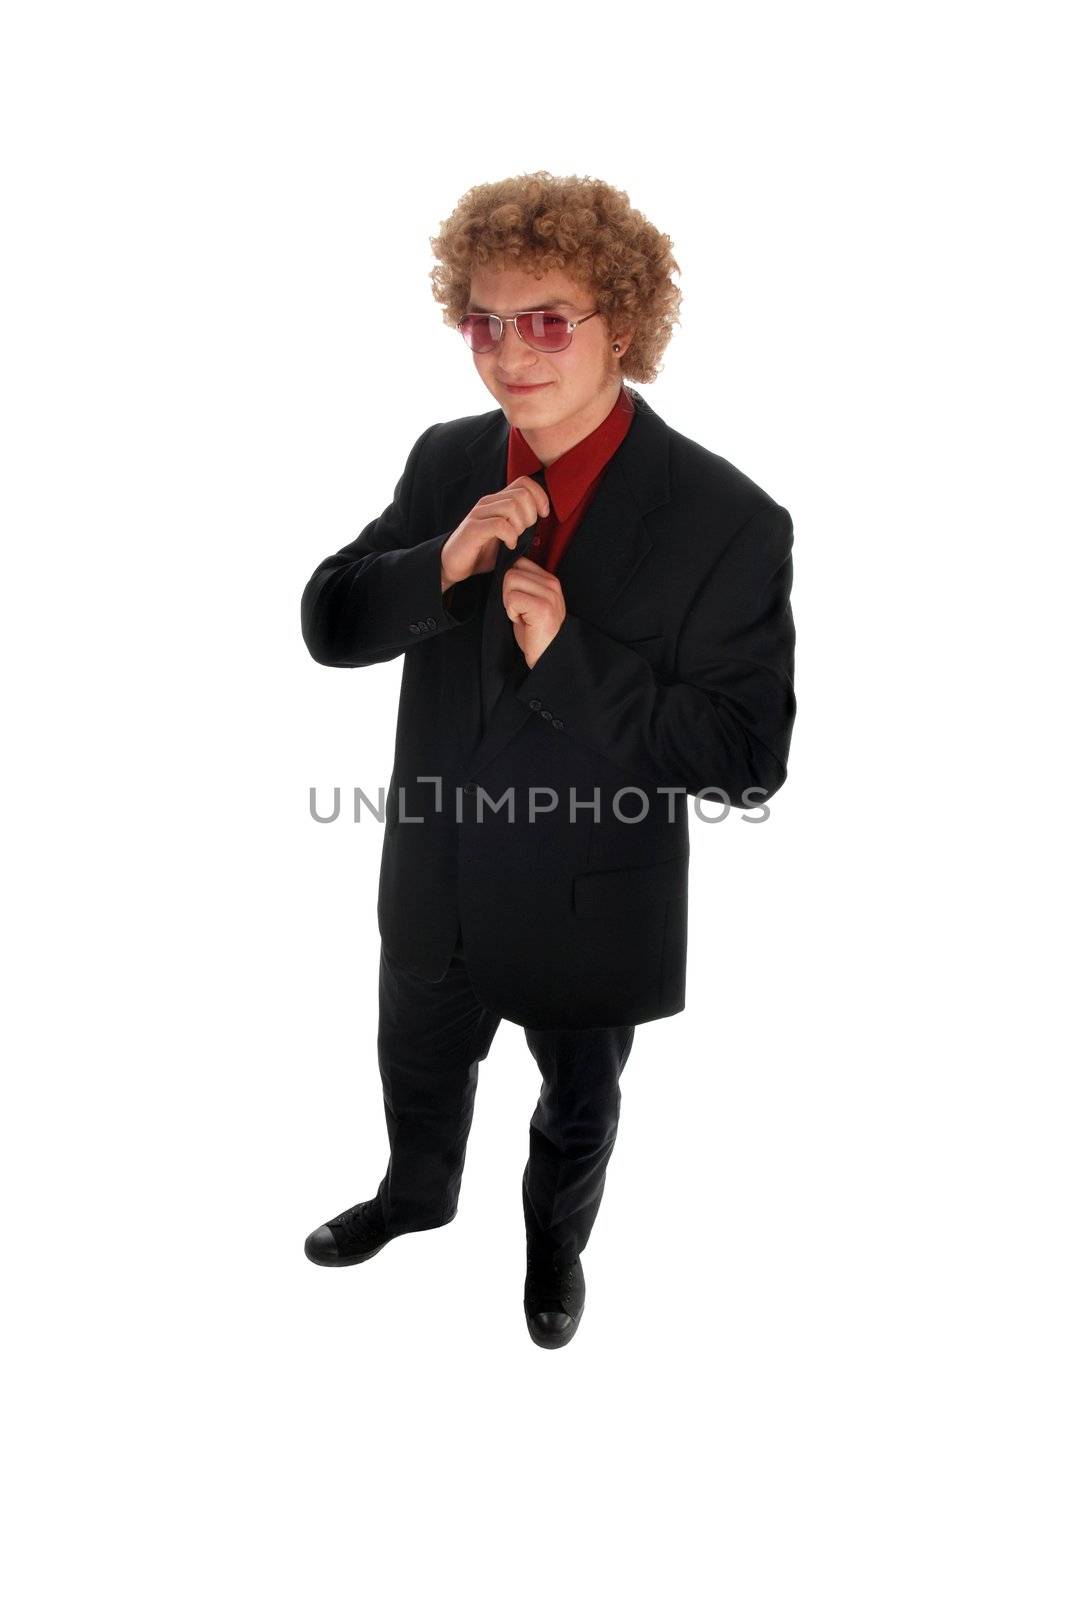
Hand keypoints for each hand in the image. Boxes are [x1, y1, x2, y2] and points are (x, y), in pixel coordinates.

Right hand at [440, 475, 550, 589]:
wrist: (454, 564)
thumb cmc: (482, 551)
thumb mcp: (507, 533)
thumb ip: (521, 522)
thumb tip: (544, 516)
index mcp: (497, 500)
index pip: (524, 482)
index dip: (540, 496)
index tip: (544, 515)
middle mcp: (488, 502)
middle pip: (521, 494)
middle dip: (531, 514)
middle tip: (526, 531)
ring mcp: (479, 514)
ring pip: (512, 506)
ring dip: (521, 525)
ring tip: (516, 538)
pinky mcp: (473, 528)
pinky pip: (500, 524)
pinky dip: (511, 536)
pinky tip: (509, 545)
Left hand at [502, 557, 566, 667]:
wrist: (548, 656)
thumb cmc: (535, 632)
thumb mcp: (531, 602)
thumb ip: (523, 584)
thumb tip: (504, 569)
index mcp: (550, 580)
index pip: (519, 562)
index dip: (511, 582)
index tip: (520, 602)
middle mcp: (552, 584)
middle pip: (511, 572)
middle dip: (508, 594)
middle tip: (521, 612)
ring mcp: (549, 595)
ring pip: (510, 582)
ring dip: (509, 603)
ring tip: (523, 616)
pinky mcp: (542, 607)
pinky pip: (512, 598)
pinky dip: (512, 613)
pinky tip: (524, 622)